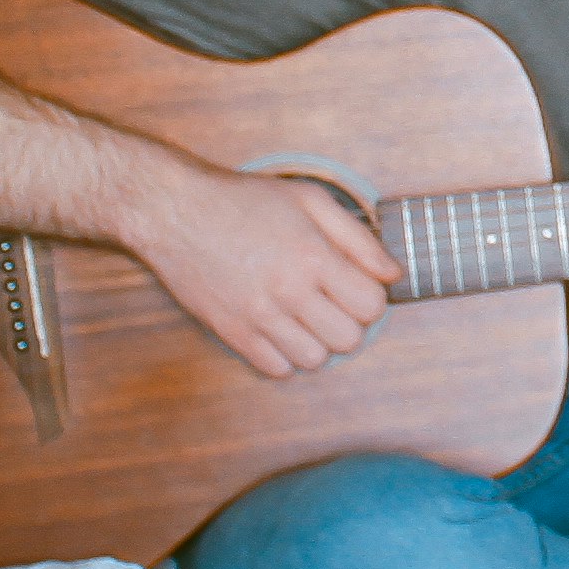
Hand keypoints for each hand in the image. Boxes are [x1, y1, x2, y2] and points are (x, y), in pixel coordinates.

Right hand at [122, 162, 398, 376]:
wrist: (175, 211)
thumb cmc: (245, 200)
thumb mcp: (310, 199)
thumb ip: (357, 238)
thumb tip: (393, 274)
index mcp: (313, 256)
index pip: (371, 305)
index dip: (371, 298)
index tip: (355, 286)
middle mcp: (288, 291)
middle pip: (348, 339)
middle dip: (349, 323)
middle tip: (332, 302)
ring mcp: (258, 316)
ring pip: (314, 360)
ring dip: (318, 342)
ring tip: (305, 316)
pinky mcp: (231, 332)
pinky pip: (276, 369)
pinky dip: (285, 356)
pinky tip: (280, 329)